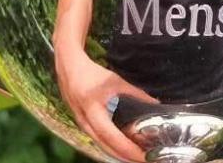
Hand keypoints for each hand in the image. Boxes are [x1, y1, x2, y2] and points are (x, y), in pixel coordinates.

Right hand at [54, 46, 155, 162]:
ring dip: (118, 153)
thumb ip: (135, 93)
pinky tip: (122, 149)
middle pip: (105, 146)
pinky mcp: (81, 124)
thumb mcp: (116, 82)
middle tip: (144, 160)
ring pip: (100, 145)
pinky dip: (110, 146)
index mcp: (92, 108)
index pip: (111, 136)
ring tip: (136, 157)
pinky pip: (96, 140)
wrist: (68, 68)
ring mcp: (81, 124)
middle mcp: (84, 120)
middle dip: (125, 156)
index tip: (143, 155)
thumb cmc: (92, 73)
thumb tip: (154, 103)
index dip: (128, 148)